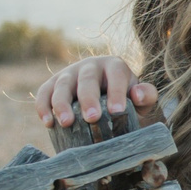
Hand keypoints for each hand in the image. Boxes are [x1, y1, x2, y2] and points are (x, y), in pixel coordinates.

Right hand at [33, 56, 157, 129]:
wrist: (106, 101)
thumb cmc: (128, 102)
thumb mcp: (142, 100)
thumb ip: (147, 96)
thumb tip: (137, 95)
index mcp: (114, 66)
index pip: (116, 75)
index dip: (116, 92)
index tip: (117, 112)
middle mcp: (91, 66)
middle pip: (87, 79)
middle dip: (88, 98)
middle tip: (92, 118)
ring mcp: (70, 73)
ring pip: (62, 84)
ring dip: (62, 103)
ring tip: (66, 123)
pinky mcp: (53, 84)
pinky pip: (44, 92)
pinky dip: (43, 107)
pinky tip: (48, 123)